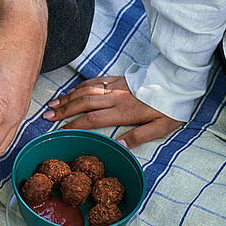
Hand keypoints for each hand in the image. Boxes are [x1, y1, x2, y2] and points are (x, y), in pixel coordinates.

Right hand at [43, 77, 183, 147]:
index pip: (92, 119)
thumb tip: (118, 148)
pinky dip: (80, 86)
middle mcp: (116, 97)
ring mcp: (116, 86)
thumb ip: (138, 137)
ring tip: (52, 104)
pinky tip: (71, 92)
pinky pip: (95, 81)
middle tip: (46, 116)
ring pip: (86, 91)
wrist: (179, 79)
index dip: (74, 124)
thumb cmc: (171, 106)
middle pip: (83, 103)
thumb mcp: (160, 127)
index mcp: (124, 111)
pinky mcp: (119, 78)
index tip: (59, 130)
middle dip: (63, 110)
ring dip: (67, 98)